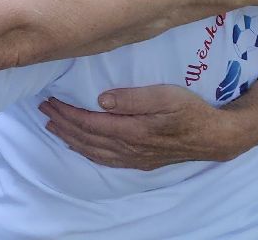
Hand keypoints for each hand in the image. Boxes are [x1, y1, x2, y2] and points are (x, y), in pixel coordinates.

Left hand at [38, 86, 248, 169]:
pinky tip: (79, 147)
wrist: (214, 137)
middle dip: (62, 124)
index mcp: (132, 131)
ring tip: (52, 126)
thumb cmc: (191, 110)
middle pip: (86, 138)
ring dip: (70, 139)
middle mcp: (129, 148)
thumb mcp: (166, 96)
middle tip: (43, 110)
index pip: (89, 123)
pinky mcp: (140, 161)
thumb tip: (101, 100)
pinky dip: (87, 152)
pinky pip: (106, 159)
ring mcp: (134, 158)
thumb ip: (133, 98)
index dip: (67, 113)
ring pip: (93, 151)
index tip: (51, 101)